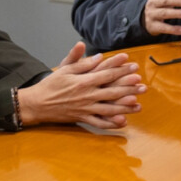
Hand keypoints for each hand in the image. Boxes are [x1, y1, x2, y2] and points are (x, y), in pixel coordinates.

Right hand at [19, 42, 145, 128]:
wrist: (37, 104)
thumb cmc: (51, 85)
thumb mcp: (64, 69)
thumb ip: (82, 63)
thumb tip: (98, 56)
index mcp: (83, 81)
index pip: (106, 74)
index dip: (121, 70)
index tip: (133, 65)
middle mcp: (87, 96)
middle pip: (113, 92)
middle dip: (129, 89)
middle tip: (143, 86)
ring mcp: (85, 109)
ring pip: (109, 109)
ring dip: (125, 108)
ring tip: (139, 105)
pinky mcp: (82, 118)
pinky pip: (99, 123)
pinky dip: (111, 123)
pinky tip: (122, 122)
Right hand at [143, 0, 180, 35]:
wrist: (146, 18)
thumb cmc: (162, 2)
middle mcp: (154, 2)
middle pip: (166, 0)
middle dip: (177, 1)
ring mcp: (152, 14)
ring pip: (164, 13)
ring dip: (176, 13)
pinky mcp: (153, 26)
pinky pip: (163, 27)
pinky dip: (172, 29)